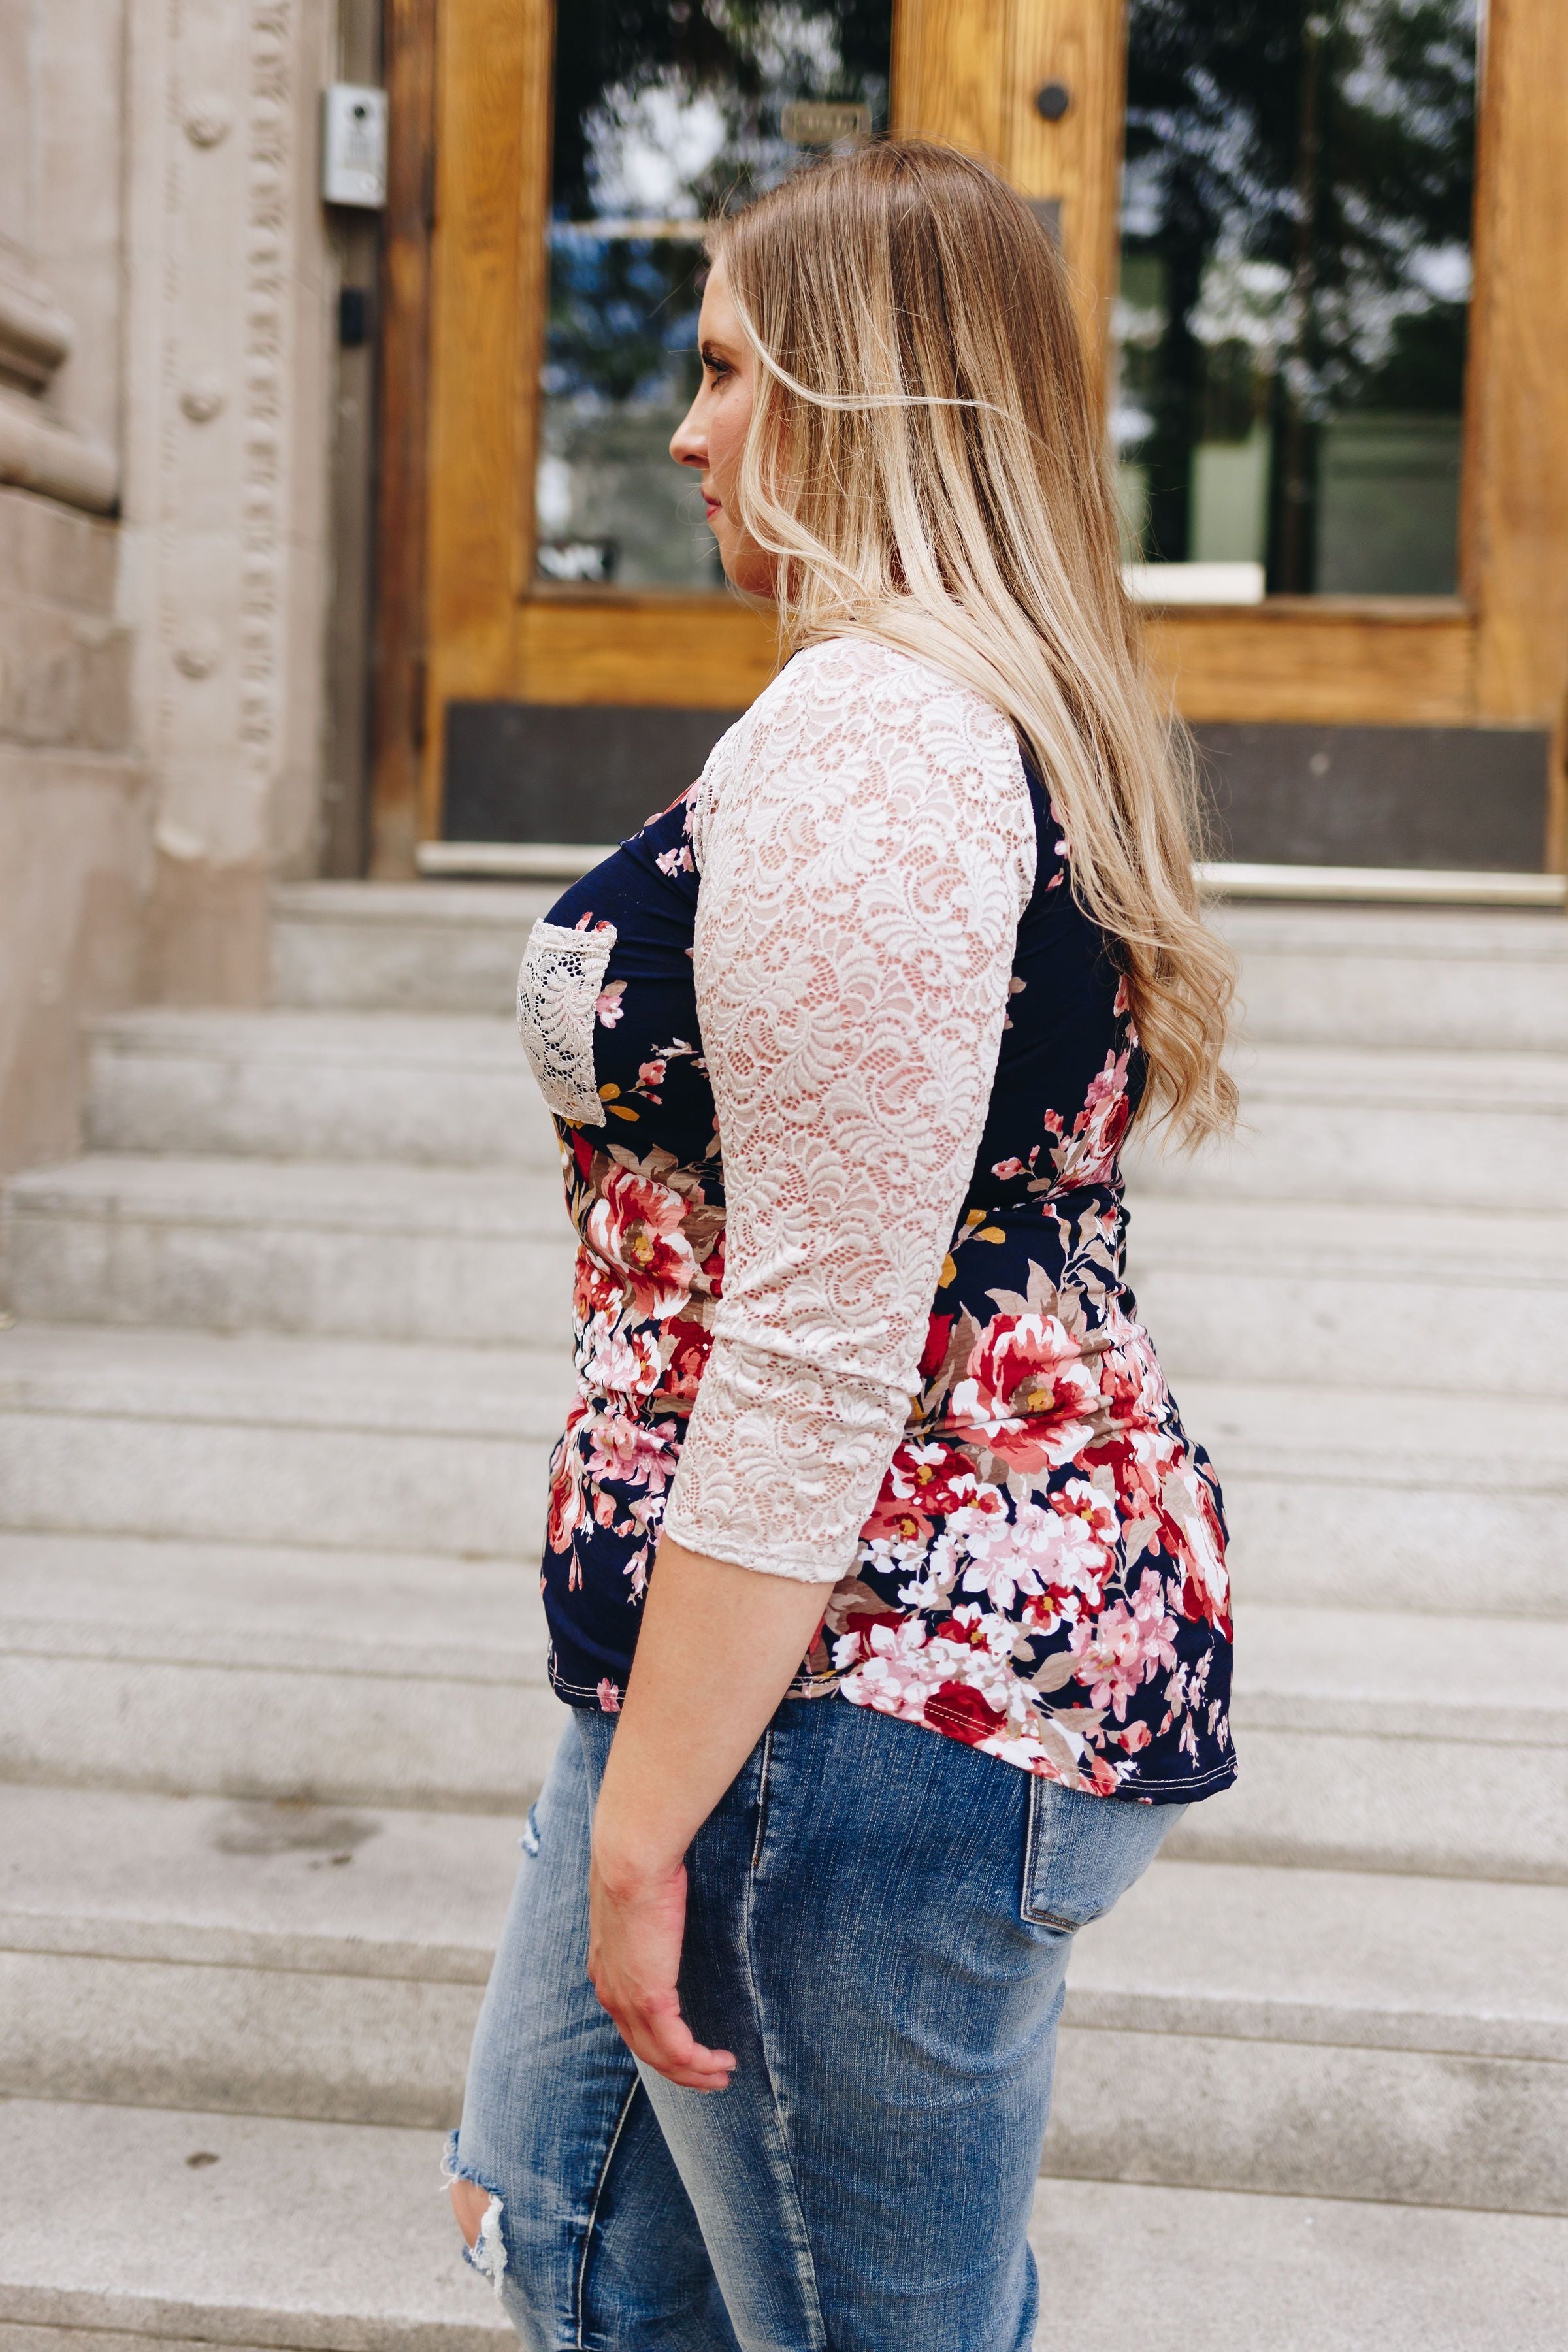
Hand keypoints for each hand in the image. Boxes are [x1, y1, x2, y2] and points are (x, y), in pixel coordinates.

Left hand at [587, 1839, 735, 2091]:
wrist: (630, 1859)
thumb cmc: (638, 1865)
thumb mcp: (637, 1899)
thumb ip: (645, 1917)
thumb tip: (661, 1905)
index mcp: (606, 1971)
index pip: (631, 2022)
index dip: (660, 2043)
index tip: (688, 2051)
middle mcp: (611, 1992)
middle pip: (646, 2050)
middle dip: (680, 2070)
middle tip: (711, 2077)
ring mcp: (627, 1999)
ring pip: (661, 2057)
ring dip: (694, 2073)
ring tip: (723, 2075)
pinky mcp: (650, 1999)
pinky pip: (677, 2048)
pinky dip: (700, 2062)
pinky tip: (721, 2061)